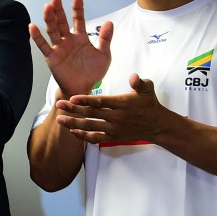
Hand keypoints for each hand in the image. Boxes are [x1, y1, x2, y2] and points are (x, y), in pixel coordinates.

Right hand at [29, 0, 112, 98]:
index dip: (77, 8)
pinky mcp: (51, 57)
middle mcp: (68, 39)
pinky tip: (32, 26)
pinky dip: (37, 36)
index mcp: (81, 37)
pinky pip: (43, 45)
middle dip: (59, 9)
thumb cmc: (93, 72)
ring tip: (47, 7)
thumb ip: (105, 39)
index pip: (78, 19)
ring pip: (52, 30)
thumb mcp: (104, 55)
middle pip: (62, 21)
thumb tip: (109, 22)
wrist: (83, 88)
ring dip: (49, 19)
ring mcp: (59, 47)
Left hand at [55, 74, 174, 143]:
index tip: (72, 98)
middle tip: (58, 105)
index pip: (100, 102)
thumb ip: (140, 82)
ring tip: (59, 119)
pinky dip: (83, 136)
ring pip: (91, 127)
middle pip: (91, 114)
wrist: (158, 126)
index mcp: (122, 104)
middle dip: (73, 110)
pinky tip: (72, 131)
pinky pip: (96, 138)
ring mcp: (114, 130)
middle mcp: (117, 118)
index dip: (85, 100)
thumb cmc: (149, 104)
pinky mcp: (114, 138)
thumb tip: (134, 76)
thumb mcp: (148, 90)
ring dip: (74, 123)